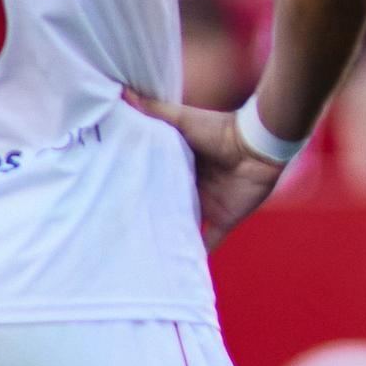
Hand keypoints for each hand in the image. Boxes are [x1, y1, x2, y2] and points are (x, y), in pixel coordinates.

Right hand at [121, 88, 285, 249]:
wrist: (256, 146)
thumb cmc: (219, 129)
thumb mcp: (181, 119)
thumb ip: (153, 110)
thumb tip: (121, 91)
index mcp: (179, 165)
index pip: (154, 180)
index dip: (135, 188)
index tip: (109, 199)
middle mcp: (191, 187)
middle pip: (166, 206)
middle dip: (148, 218)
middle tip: (118, 233)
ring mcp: (206, 205)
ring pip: (182, 227)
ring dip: (168, 239)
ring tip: (140, 257)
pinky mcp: (222, 220)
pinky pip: (208, 243)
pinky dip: (196, 258)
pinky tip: (177, 274)